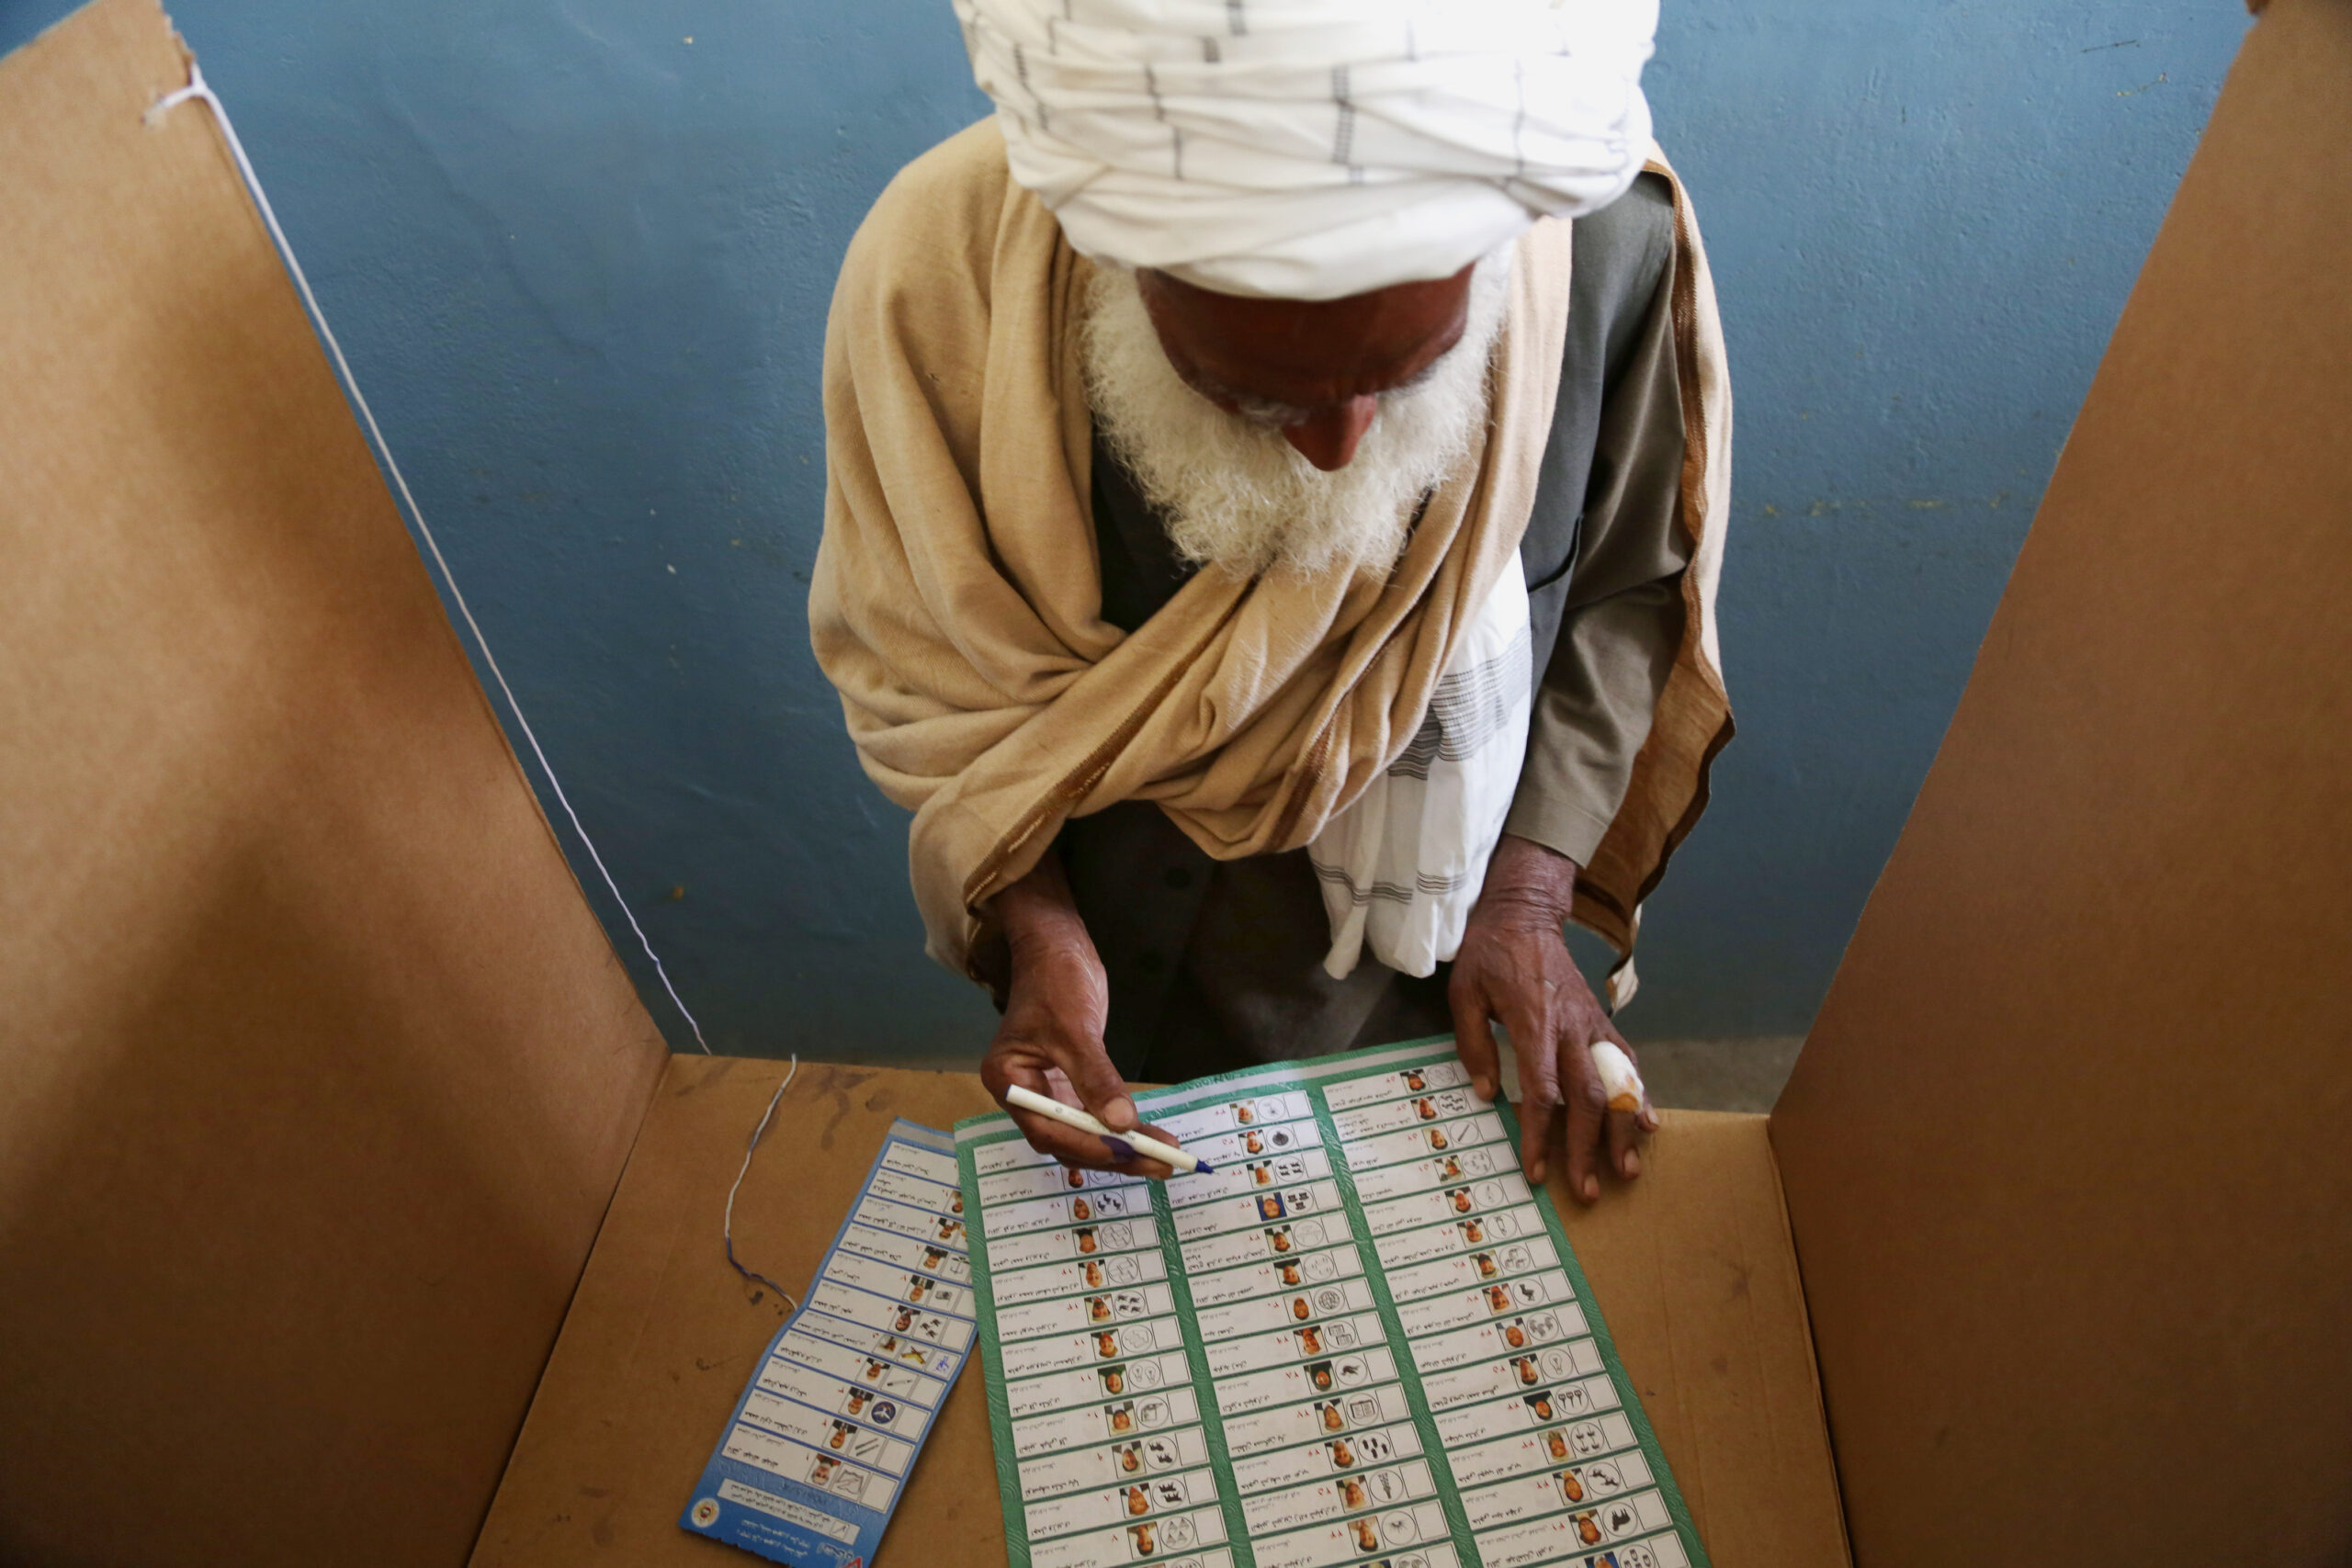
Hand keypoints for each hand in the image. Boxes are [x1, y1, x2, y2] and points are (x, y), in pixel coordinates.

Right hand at [977, 855, 1178, 1178]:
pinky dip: (1120, 1126)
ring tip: (1165, 1155)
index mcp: (1008, 1081)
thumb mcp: (1076, 1028)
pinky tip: (1148, 1135)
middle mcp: (1024, 1093)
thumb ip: (1096, 1079)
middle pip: (1067, 1139)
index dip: (1089, 1146)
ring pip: (1084, 1132)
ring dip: (1122, 1144)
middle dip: (1114, 1152)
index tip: (1129, 1151)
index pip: (1048, 1129)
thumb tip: (1122, 1123)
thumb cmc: (1056, 980)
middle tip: (1161, 1163)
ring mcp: (1046, 1090)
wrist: (1057, 947)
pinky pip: (1094, 1114)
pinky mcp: (1068, 1084)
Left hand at [1449, 835, 1658, 1202]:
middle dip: (1588, 1147)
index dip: (1541, 1135)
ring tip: (1628, 1170)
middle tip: (1588, 1190)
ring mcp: (1592, 1025)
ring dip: (1623, 1131)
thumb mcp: (1464, 992)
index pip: (1543, 1091)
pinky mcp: (1602, 1021)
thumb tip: (1485, 1094)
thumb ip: (1473, 1044)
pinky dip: (1640, 1094)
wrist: (1526, 914)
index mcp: (1534, 1023)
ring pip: (1616, 1084)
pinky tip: (1648, 1124)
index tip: (1538, 1171)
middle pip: (1587, 1097)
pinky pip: (1627, 1061)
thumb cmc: (1489, 954)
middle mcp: (1571, 1028)